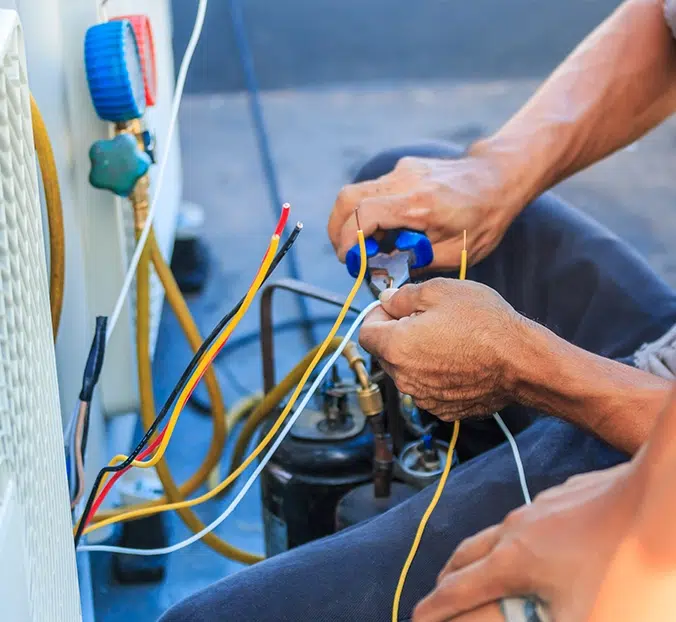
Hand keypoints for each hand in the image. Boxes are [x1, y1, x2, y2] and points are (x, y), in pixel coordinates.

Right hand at [328, 153, 523, 269]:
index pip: (364, 215)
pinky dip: (370, 212)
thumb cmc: (483, 218)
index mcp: (419, 204)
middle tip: (348, 255)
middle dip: (338, 230)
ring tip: (372, 245)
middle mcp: (405, 181)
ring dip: (354, 221)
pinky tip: (389, 229)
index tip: (351, 262)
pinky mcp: (404, 168)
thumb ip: (416, 261)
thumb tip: (385, 269)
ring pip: (356, 192)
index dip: (349, 241)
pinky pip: (374, 190)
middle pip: (347, 198)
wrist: (499, 178)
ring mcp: (402, 170)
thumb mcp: (455, 253)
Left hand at [358, 278, 526, 420]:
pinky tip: (458, 360)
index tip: (393, 308)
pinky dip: (435, 374)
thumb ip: (404, 296)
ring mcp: (423, 397)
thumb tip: (387, 300)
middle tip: (426, 319)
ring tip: (447, 339)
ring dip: (416, 355)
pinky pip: (428, 387)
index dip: (377, 316)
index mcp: (395, 347)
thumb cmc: (484, 324)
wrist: (521, 362)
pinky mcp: (443, 409)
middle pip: (385, 353)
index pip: (365, 333)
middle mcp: (404, 378)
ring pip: (406, 372)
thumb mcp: (441, 291)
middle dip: (397, 335)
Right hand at [412, 461, 639, 621]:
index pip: (459, 590)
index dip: (434, 610)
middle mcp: (516, 529)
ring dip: (480, 555)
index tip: (416, 619)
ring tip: (483, 570)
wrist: (660, 502)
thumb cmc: (624, 571)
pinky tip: (537, 543)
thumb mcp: (579, 620)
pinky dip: (514, 538)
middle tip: (441, 594)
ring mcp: (540, 507)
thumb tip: (510, 619)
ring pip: (495, 532)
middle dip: (448, 577)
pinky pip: (527, 519)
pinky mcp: (566, 495)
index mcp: (513, 562)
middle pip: (466, 554)